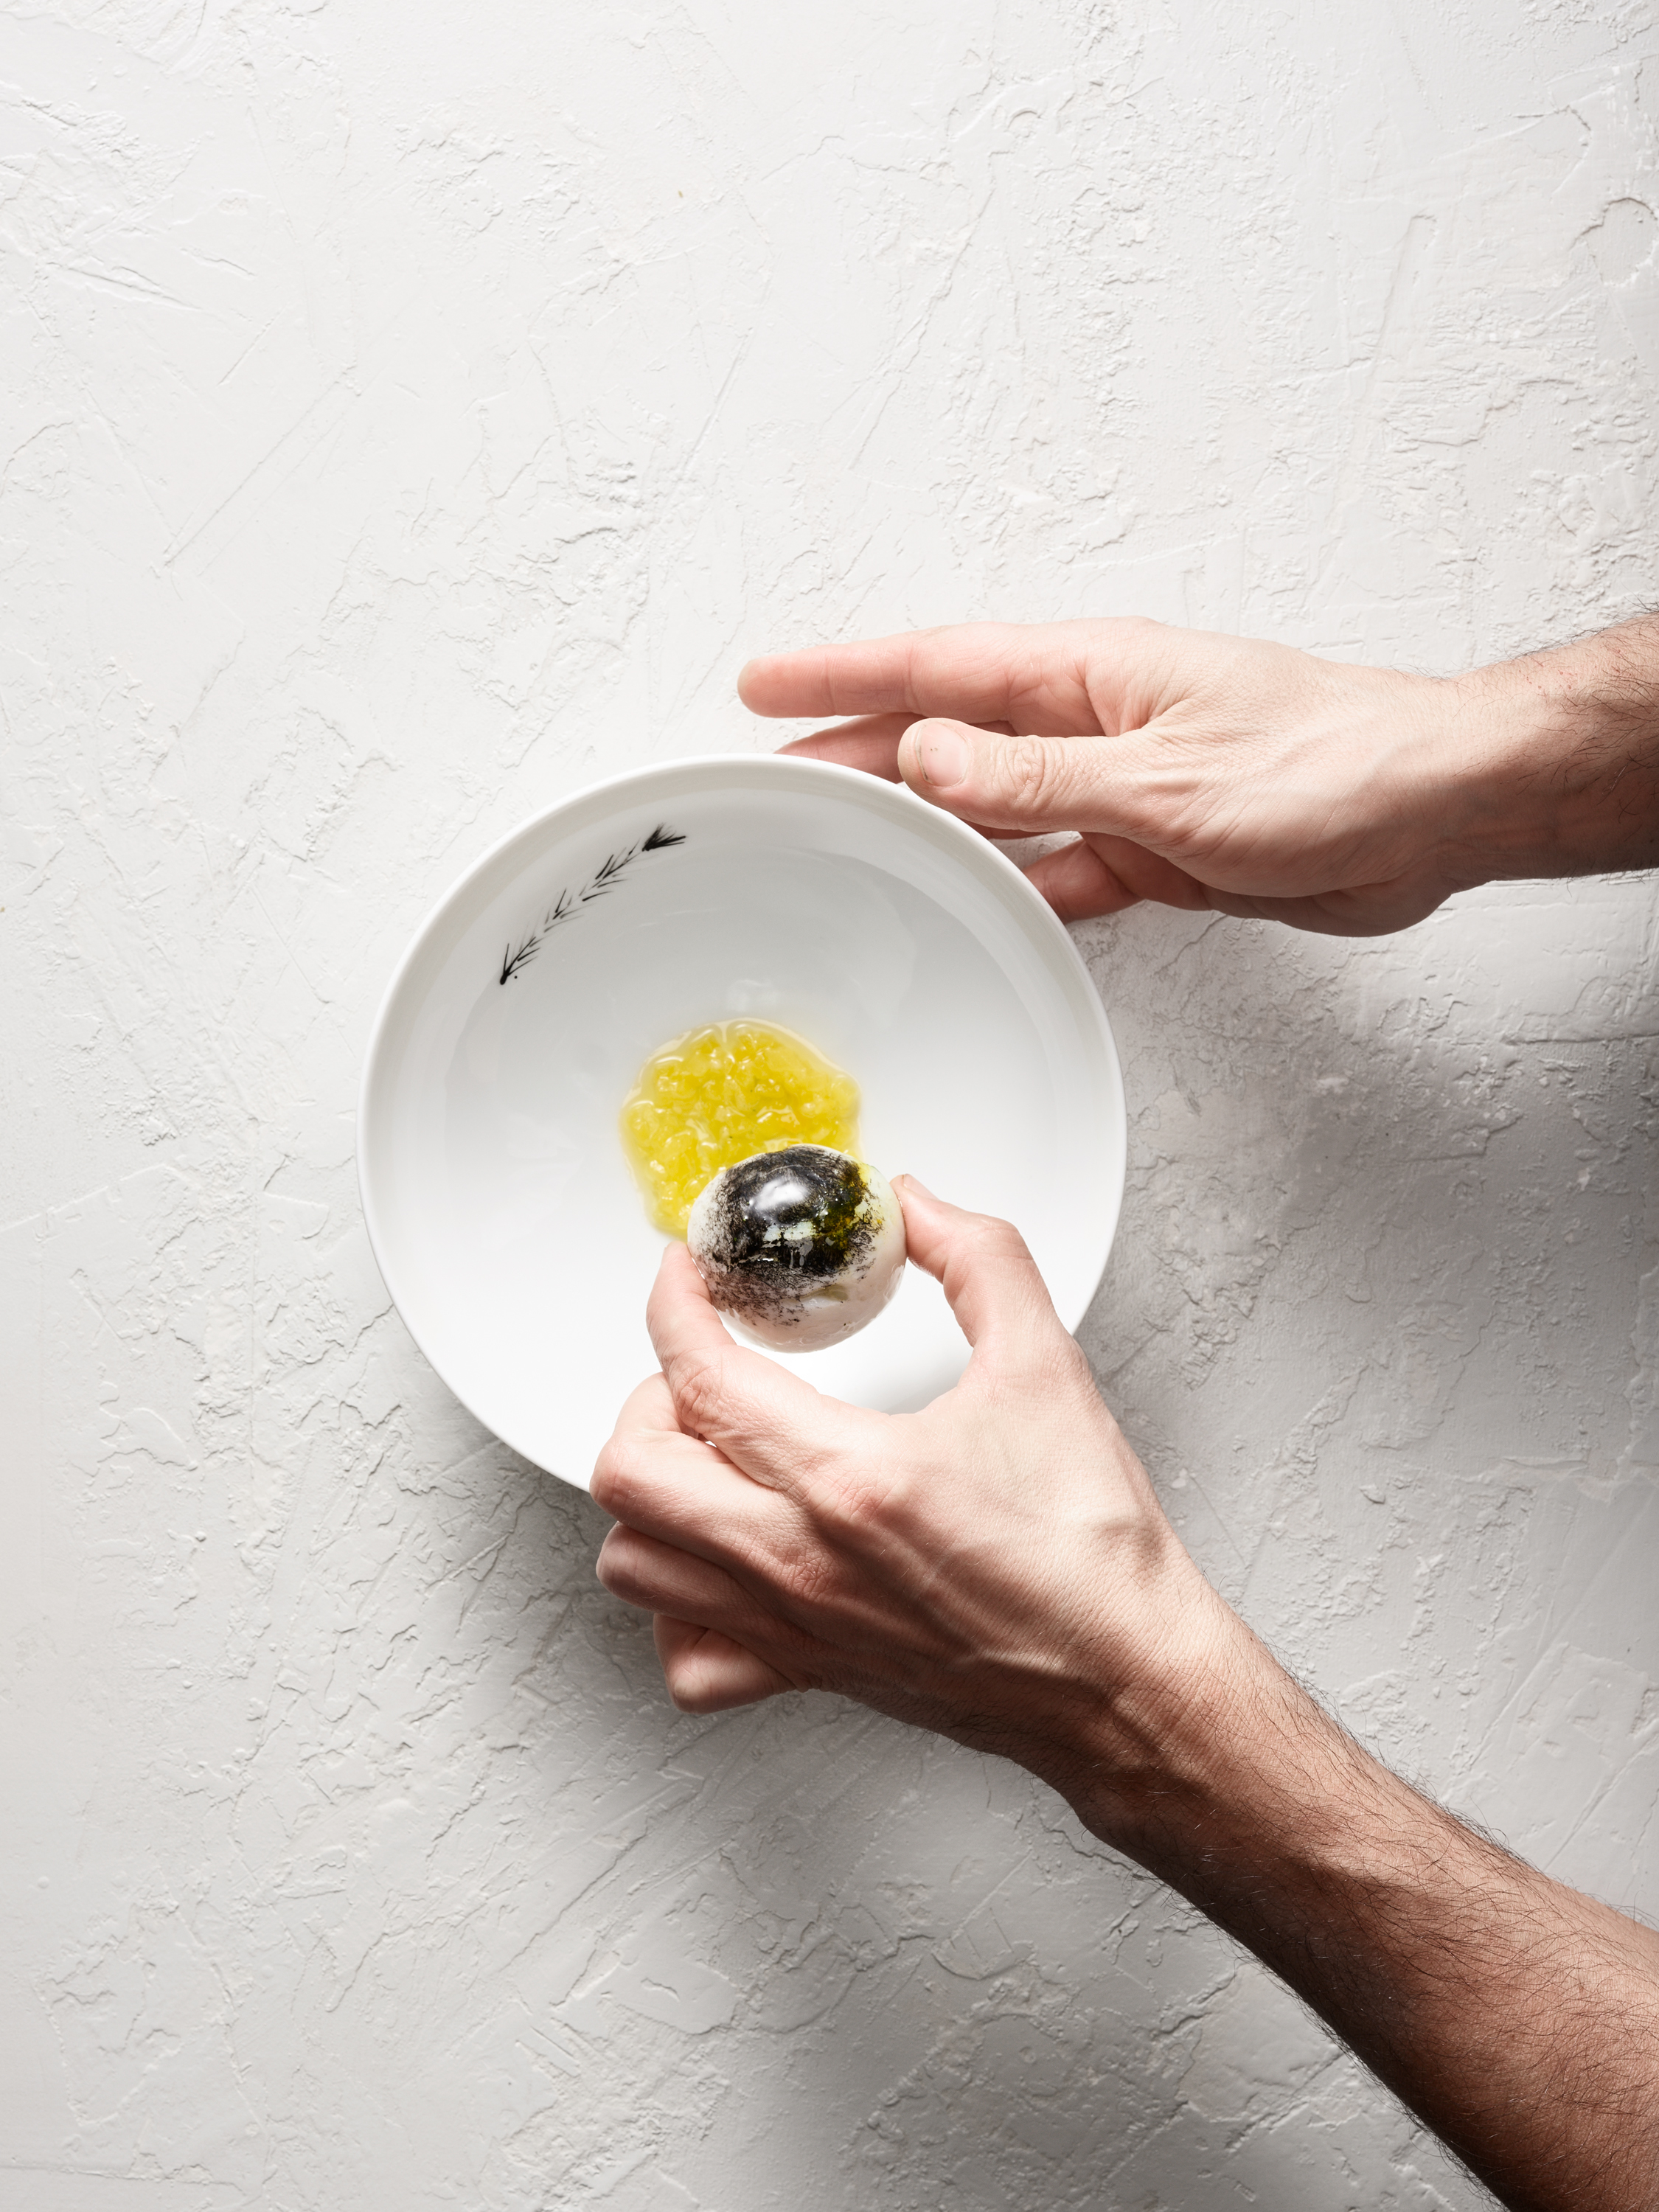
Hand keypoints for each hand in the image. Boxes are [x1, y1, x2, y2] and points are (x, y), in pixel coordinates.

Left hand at [591, 1178, 1242, 1809]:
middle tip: (707, 1369)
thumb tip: (917, 1205)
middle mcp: (799, 1560)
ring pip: (634, 1565)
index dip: (673, 1306)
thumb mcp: (1046, 1365)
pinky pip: (685, 1656)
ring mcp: (793, 1626)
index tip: (686, 1277)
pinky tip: (727, 1560)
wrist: (1123, 1679)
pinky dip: (679, 1605)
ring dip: (653, 1497)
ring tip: (711, 1458)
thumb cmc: (1092, 1548)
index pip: (699, 1376)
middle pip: (630, 1474)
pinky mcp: (807, 1674)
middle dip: (648, 1397)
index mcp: (850, 1478)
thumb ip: (979, 1259)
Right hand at [741, 616, 1658, 935]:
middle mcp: (1097, 721)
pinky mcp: (1157, 847)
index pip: (938, 666)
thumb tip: (928, 756)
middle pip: (951, 734)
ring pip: (996, 803)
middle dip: (862, 746)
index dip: (845, 675)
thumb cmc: (1326, 763)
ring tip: (848, 833)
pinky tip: (968, 896)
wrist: (1429, 813)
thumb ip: (1034, 776)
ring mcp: (1125, 785)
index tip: (768, 684)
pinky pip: (1056, 865)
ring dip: (925, 819)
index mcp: (1091, 674)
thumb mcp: (1157, 778)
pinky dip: (1011, 882)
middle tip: (780, 766)